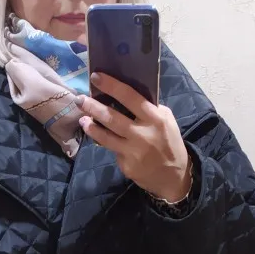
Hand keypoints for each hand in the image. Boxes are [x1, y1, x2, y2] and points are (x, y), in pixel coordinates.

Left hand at [77, 73, 190, 202]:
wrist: (174, 176)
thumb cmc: (169, 142)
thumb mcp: (166, 120)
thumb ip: (149, 109)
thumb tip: (126, 96)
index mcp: (155, 118)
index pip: (130, 97)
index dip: (111, 86)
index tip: (95, 77)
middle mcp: (142, 134)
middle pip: (112, 117)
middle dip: (93, 107)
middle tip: (80, 99)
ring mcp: (133, 152)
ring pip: (106, 137)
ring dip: (91, 127)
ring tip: (82, 119)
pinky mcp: (126, 166)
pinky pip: (113, 151)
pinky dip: (105, 143)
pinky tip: (100, 138)